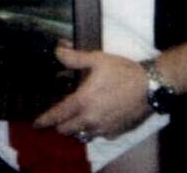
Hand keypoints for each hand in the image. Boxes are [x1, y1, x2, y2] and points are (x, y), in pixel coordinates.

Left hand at [32, 46, 149, 140]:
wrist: (150, 86)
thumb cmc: (122, 72)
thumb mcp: (97, 59)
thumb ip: (74, 58)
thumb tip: (58, 50)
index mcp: (83, 102)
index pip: (58, 115)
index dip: (45, 120)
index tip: (36, 123)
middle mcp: (91, 119)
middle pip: (67, 130)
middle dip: (60, 125)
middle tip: (59, 117)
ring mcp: (104, 128)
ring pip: (82, 135)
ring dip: (76, 129)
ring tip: (76, 118)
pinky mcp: (116, 132)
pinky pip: (99, 135)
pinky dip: (94, 130)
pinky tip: (97, 119)